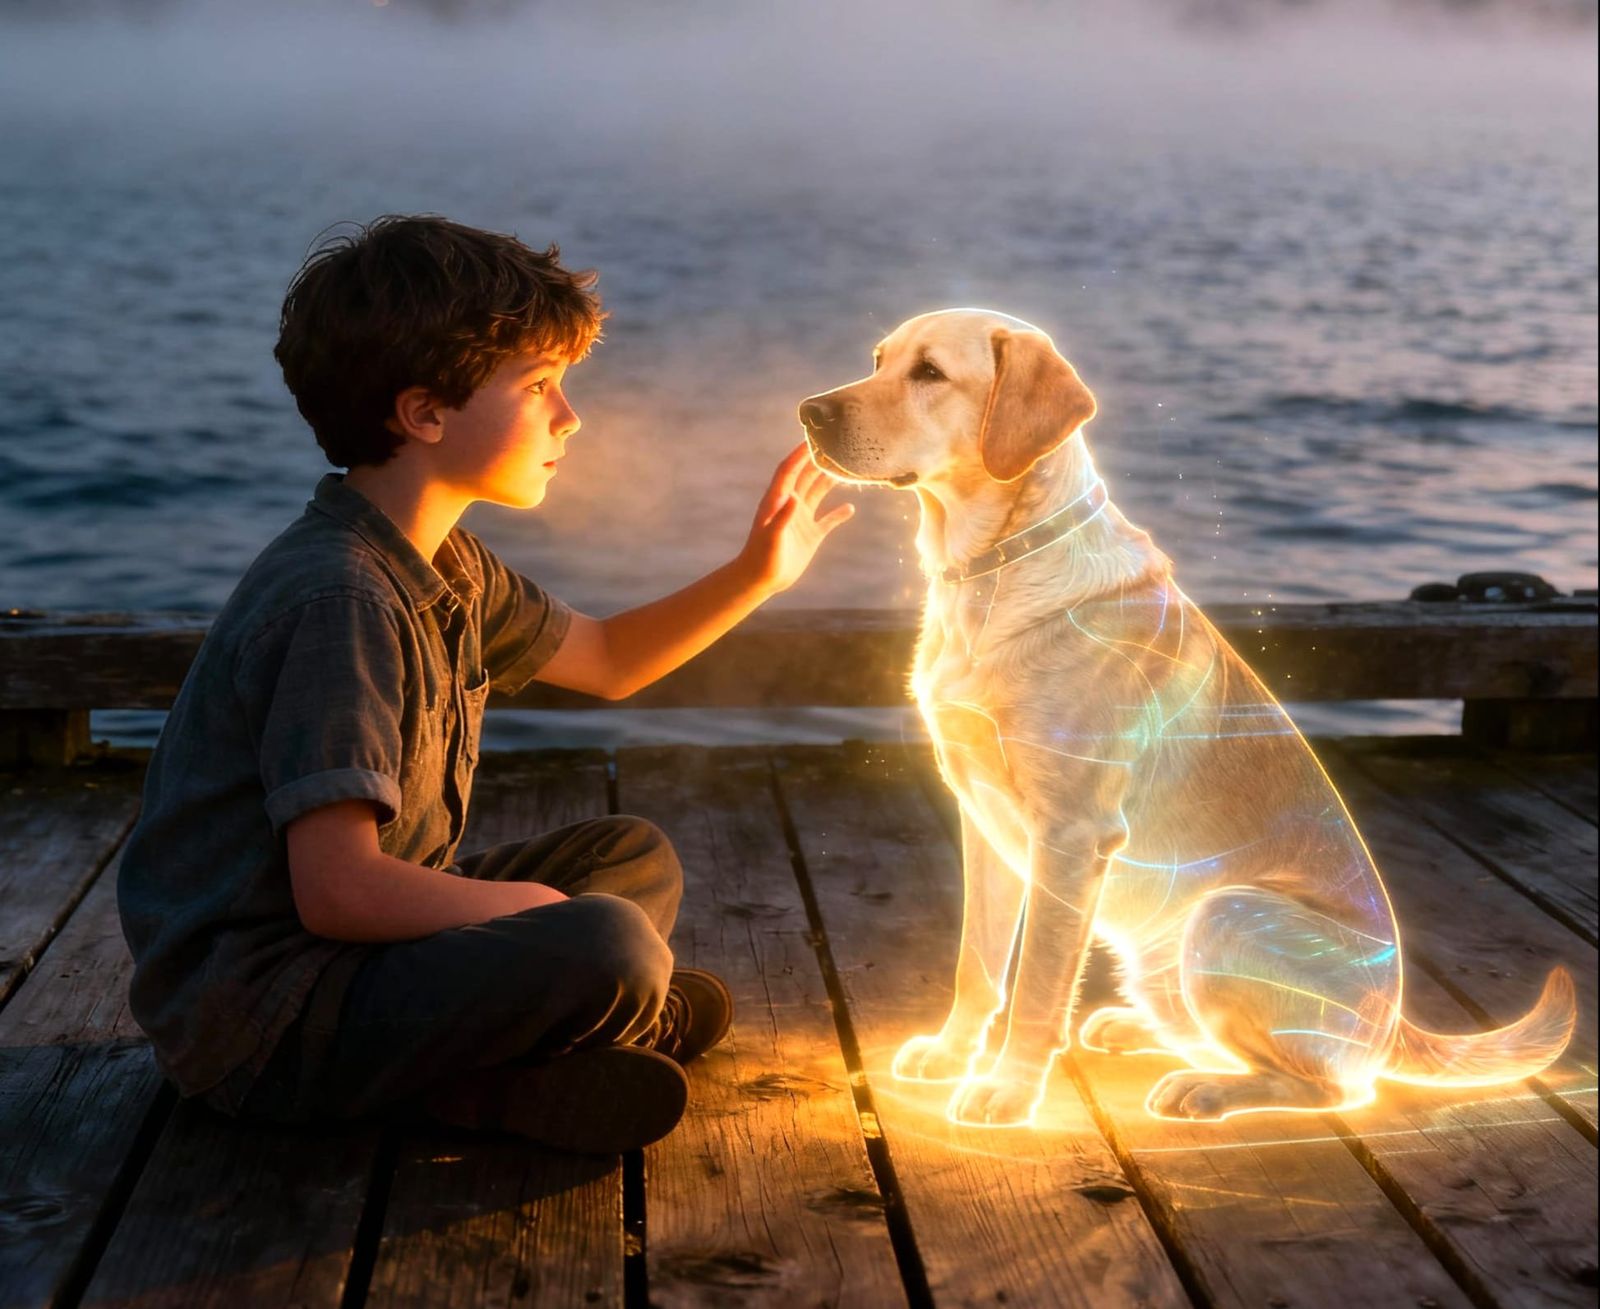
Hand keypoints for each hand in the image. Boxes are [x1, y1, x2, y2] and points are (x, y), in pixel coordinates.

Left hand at [739, 441, 854, 594]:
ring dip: (830, 481)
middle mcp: (790, 505)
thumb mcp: (772, 536)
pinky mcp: (810, 535)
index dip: (800, 454)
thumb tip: (794, 497)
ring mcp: (801, 519)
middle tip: (836, 446)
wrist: (761, 579)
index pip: (789, 470)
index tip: (813, 439)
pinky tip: (851, 508)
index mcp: (778, 500)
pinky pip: (827, 520)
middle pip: (807, 476)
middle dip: (819, 461)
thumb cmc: (762, 557)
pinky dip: (838, 514)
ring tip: (847, 468)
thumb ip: (783, 516)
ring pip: (818, 493)